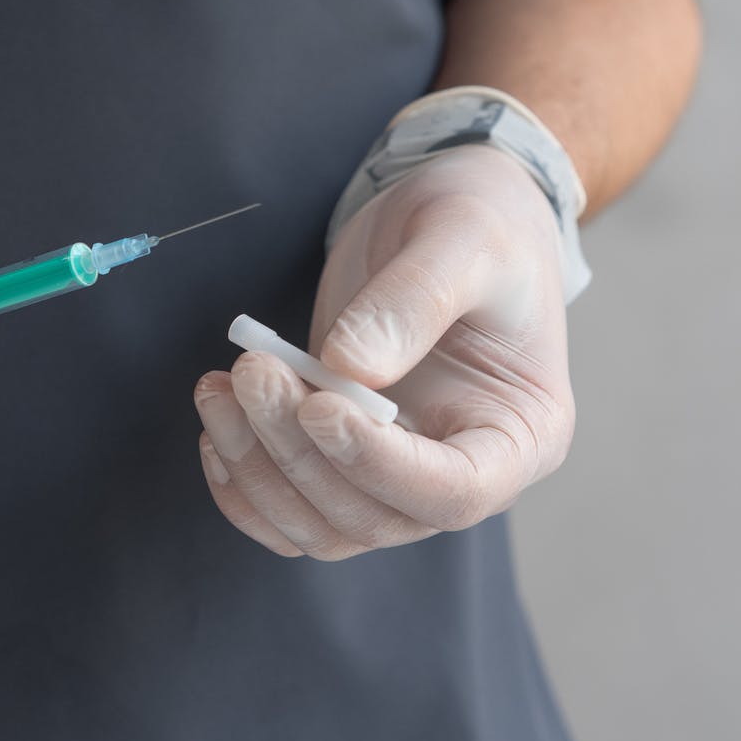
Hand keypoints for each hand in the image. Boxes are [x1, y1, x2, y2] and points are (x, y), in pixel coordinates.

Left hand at [192, 145, 573, 557]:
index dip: (378, 463)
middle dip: (298, 453)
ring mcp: (400, 475)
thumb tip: (346, 367)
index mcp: (523, 434)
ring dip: (258, 468)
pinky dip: (244, 483)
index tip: (317, 403)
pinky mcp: (346, 460)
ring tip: (220, 387)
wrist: (450, 216)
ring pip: (321, 524)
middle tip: (251, 370)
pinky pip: (290, 511)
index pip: (455, 492)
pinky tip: (217, 427)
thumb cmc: (480, 223)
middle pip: (373, 515)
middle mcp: (465, 473)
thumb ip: (413, 299)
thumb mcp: (462, 237)